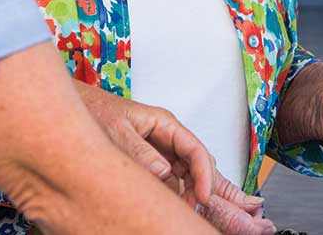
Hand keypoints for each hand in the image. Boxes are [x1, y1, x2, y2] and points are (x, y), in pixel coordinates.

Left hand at [74, 82, 275, 234]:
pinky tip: (200, 208)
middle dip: (223, 189)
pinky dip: (189, 196)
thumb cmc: (93, 109)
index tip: (202, 198)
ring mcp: (162, 151)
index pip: (195, 151)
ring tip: (237, 216)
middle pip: (202, 166)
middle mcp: (167, 138)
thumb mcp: (115, 131)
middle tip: (249, 211)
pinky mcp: (153, 163)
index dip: (203, 176)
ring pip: (193, 177)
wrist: (73, 105)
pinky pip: (177, 181)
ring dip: (208, 196)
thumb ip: (140, 151)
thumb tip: (163, 172)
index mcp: (164, 123)